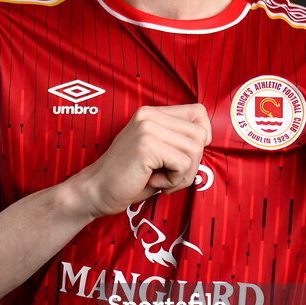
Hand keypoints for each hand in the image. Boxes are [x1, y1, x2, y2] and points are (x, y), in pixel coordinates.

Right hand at [74, 104, 211, 218]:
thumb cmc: (129, 177)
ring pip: (195, 150)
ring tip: (161, 179)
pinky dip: (174, 181)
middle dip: (192, 163)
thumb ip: (178, 140)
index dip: (201, 138)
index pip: (199, 113)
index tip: (183, 157)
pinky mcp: (146, 146)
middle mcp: (149, 115)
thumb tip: (210, 139)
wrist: (96, 192)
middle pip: (201, 134)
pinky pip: (183, 164)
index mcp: (152, 113)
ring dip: (183, 174)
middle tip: (171, 176)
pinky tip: (152, 181)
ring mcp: (147, 128)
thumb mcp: (158, 152)